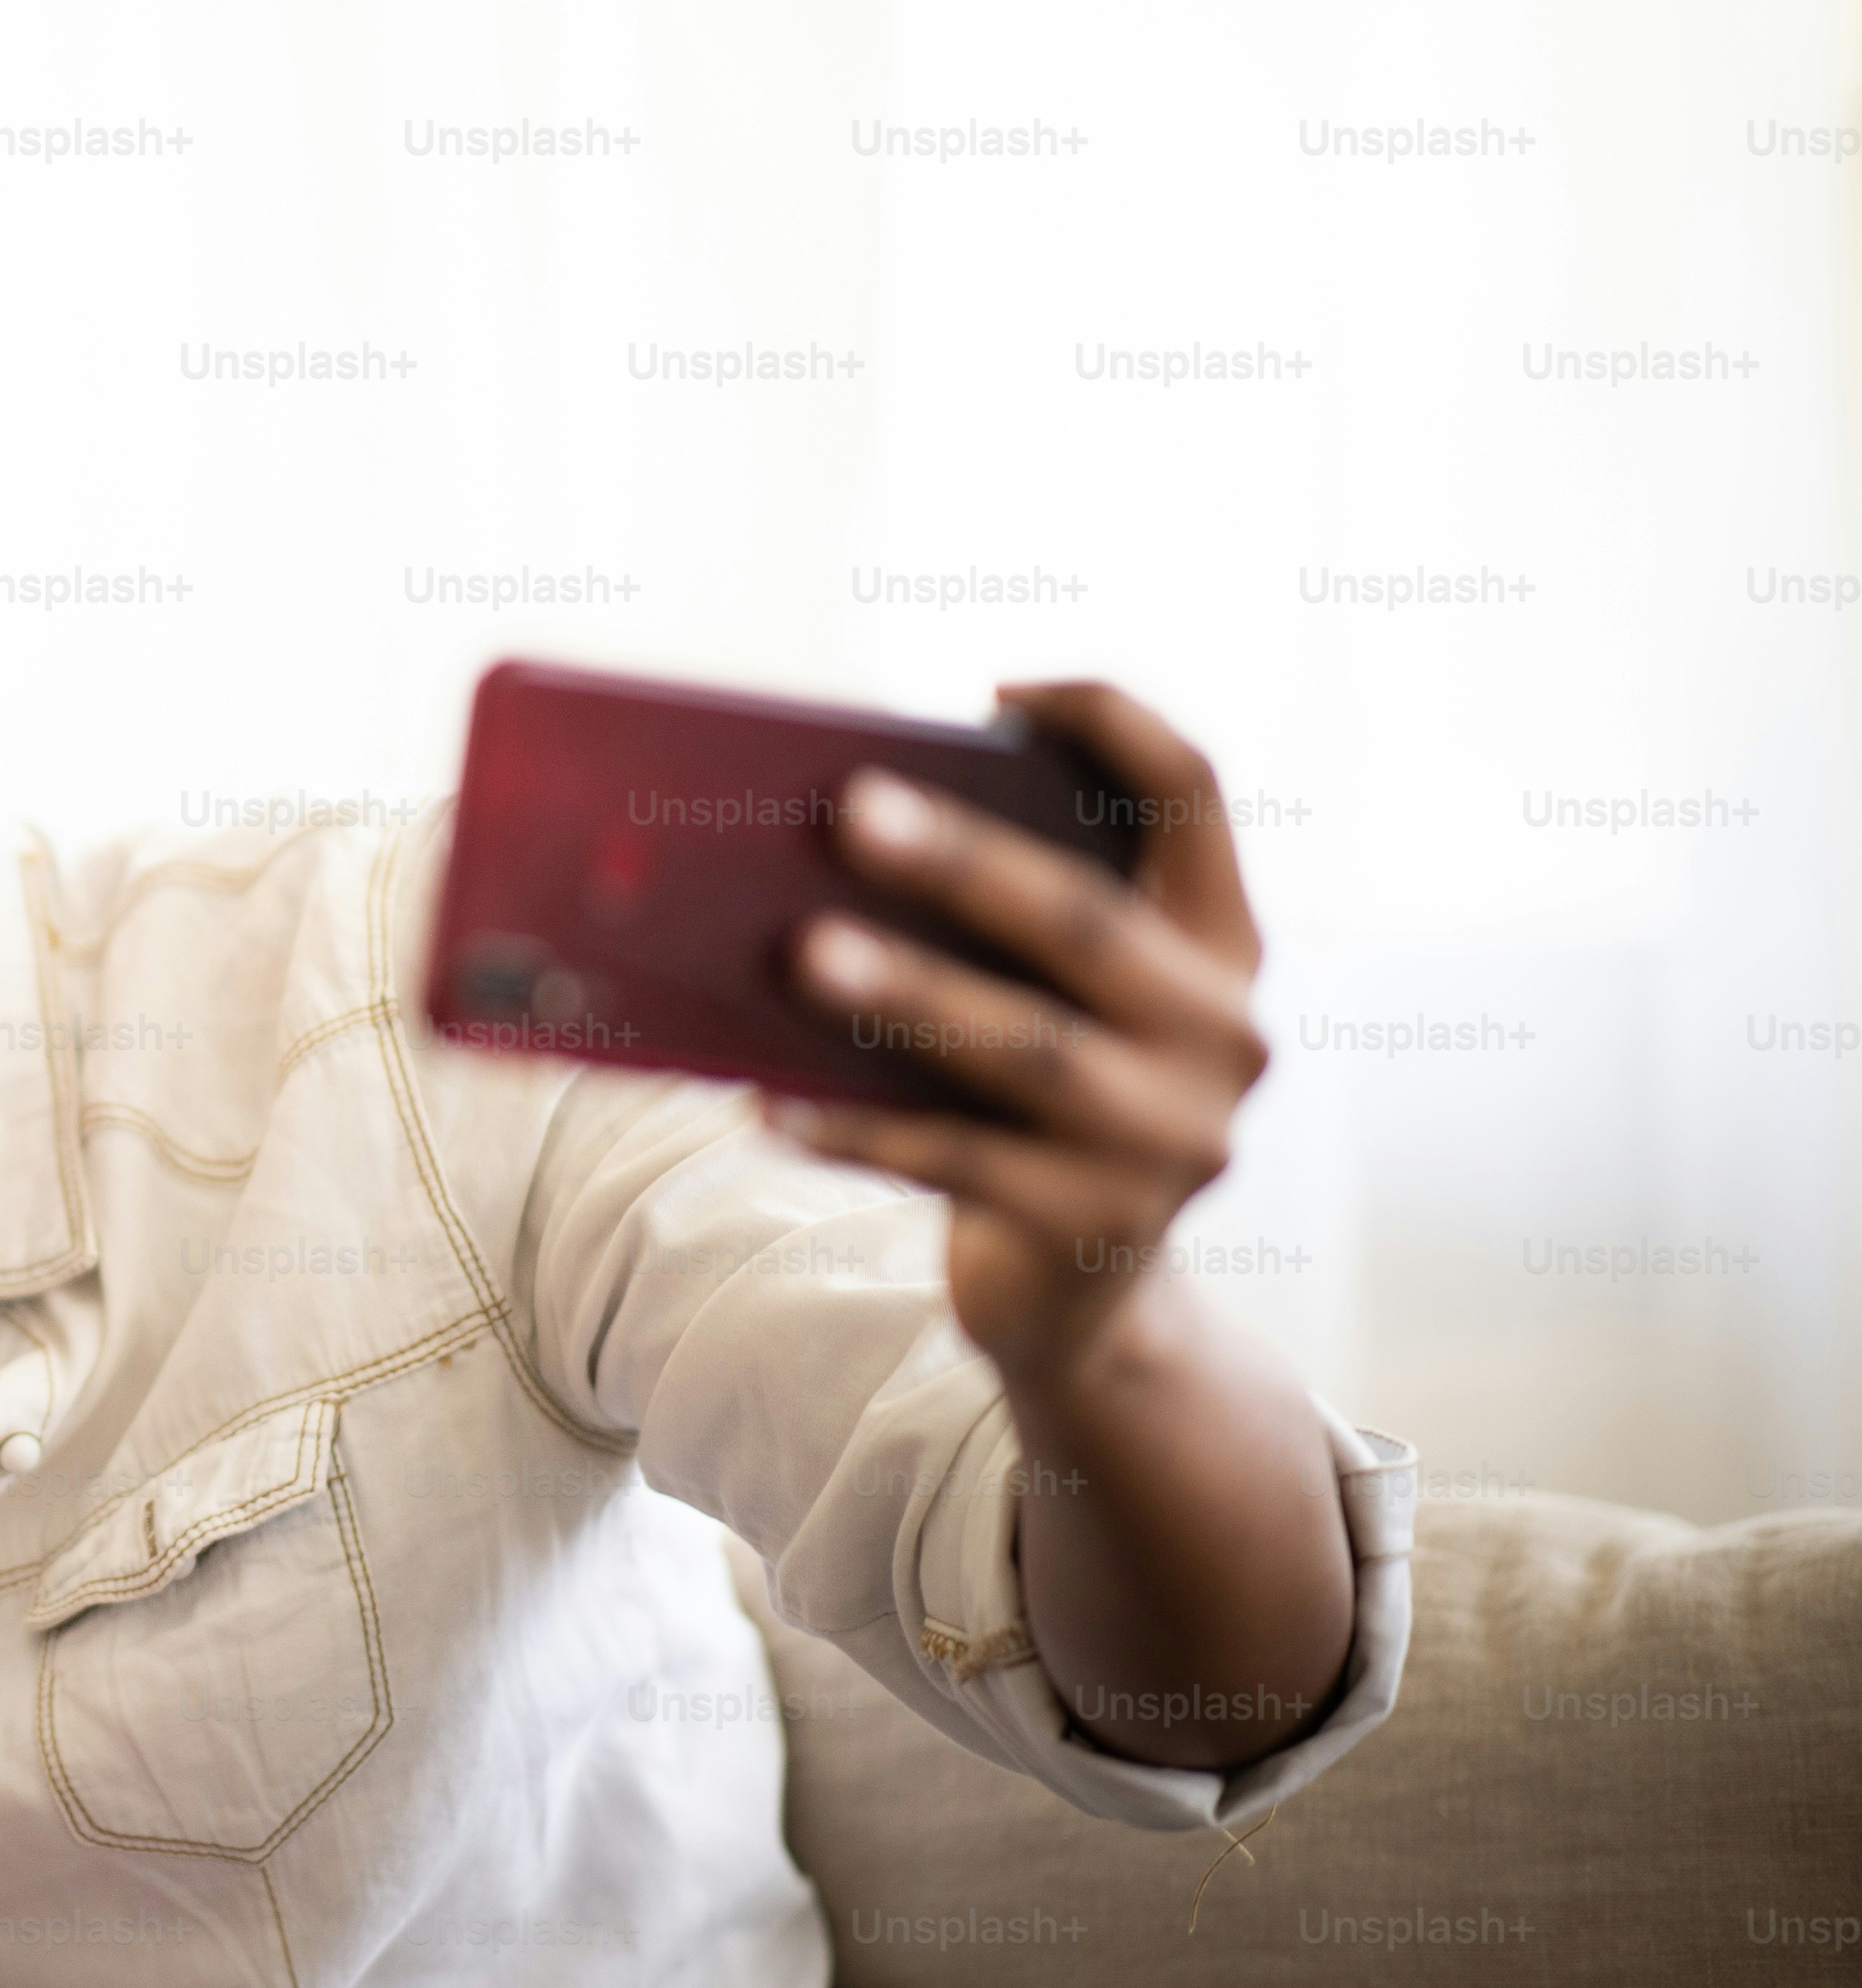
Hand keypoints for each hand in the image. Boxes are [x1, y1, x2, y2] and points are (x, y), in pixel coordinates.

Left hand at [767, 681, 1268, 1394]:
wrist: (1078, 1295)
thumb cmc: (1034, 1103)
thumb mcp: (1058, 1001)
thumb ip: (1004, 924)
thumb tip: (829, 834)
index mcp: (1221, 943)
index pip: (1194, 793)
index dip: (1110, 721)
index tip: (996, 692)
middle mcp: (1223, 1034)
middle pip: (1087, 920)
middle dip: (965, 862)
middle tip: (852, 808)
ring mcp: (1174, 1140)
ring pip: (1024, 1046)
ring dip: (905, 993)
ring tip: (800, 952)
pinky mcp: (1097, 1228)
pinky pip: (953, 1163)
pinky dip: (853, 1132)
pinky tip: (764, 1106)